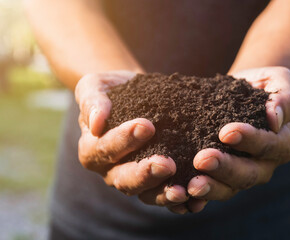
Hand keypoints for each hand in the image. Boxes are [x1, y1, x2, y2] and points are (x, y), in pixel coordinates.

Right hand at [75, 71, 188, 212]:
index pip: (106, 148)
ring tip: (182, 192)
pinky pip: (167, 197)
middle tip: (167, 164)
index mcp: (93, 150)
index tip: (147, 126)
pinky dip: (182, 202)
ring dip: (164, 195)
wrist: (133, 96)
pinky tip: (197, 200)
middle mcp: (111, 171)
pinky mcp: (156, 184)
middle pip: (125, 179)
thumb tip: (96, 123)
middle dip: (146, 173)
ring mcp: (134, 180)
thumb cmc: (111, 90)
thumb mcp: (95, 87)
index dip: (124, 140)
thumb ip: (92, 102)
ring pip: (147, 194)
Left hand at [185, 66, 289, 211]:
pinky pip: (210, 192)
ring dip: (209, 188)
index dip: (250, 141)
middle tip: (201, 160)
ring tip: (190, 185)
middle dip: (225, 169)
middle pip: (249, 175)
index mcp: (282, 144)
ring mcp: (242, 175)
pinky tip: (180, 195)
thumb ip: (283, 99)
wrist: (246, 91)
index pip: (269, 146)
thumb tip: (274, 119)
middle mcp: (265, 165)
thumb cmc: (265, 85)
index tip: (226, 132)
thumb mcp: (280, 82)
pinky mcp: (221, 177)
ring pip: (229, 189)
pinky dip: (196, 198)